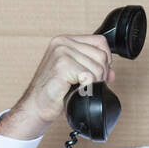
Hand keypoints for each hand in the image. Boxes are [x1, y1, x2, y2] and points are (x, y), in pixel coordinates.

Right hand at [0, 33, 117, 137]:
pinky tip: (76, 91)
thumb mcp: (76, 76)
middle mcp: (63, 42)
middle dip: (101, 74)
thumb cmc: (55, 92)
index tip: (97, 74)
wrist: (37, 107)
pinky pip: (89, 76)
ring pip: (98, 67)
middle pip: (101, 55)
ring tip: (80, 89)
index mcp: (66, 40)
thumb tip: (112, 73)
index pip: (100, 42)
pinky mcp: (62, 65)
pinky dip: (87, 88)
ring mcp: (61, 52)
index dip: (105, 60)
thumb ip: (93, 69)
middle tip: (88, 85)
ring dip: (94, 83)